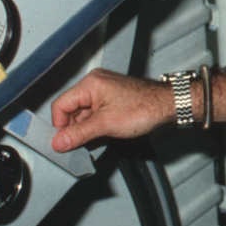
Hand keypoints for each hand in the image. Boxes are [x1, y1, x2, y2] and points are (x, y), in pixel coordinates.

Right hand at [51, 68, 171, 150]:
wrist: (168, 105)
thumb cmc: (144, 108)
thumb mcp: (106, 125)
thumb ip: (79, 134)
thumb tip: (58, 142)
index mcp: (90, 84)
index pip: (60, 105)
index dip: (60, 126)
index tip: (65, 141)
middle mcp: (94, 82)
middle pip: (70, 108)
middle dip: (75, 127)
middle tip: (83, 142)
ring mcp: (103, 88)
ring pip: (83, 111)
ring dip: (86, 126)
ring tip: (99, 136)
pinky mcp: (111, 95)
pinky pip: (94, 110)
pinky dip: (95, 122)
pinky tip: (104, 131)